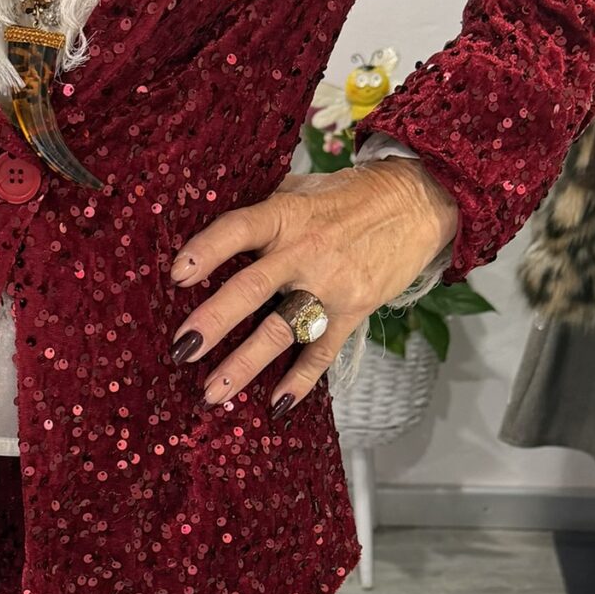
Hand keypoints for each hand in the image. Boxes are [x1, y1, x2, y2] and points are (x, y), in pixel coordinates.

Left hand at [168, 159, 459, 417]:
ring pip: (281, 329)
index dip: (207, 250)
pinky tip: (276, 404)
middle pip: (252, 289)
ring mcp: (330, 285)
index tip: (176, 275)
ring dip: (245, 364)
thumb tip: (221, 234)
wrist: (418, 202)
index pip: (238, 230)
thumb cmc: (351, 195)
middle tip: (181, 349)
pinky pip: (322, 351)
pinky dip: (300, 380)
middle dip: (214, 322)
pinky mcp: (353, 310)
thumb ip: (266, 211)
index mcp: (286, 214)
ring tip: (212, 393)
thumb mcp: (304, 188)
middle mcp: (304, 251)